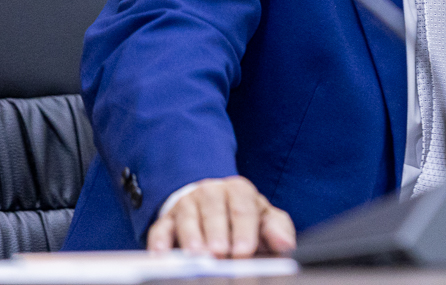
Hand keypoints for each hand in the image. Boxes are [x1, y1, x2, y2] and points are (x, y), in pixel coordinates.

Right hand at [147, 176, 295, 257]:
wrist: (213, 203)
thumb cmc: (242, 215)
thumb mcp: (263, 217)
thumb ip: (276, 228)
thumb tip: (285, 244)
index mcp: (239, 190)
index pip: (243, 208)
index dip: (244, 229)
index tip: (245, 250)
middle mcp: (211, 192)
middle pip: (214, 211)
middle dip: (217, 234)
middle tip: (221, 254)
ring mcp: (187, 204)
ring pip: (187, 218)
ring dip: (192, 238)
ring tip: (197, 256)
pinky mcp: (167, 220)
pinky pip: (161, 229)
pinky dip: (159, 242)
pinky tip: (161, 255)